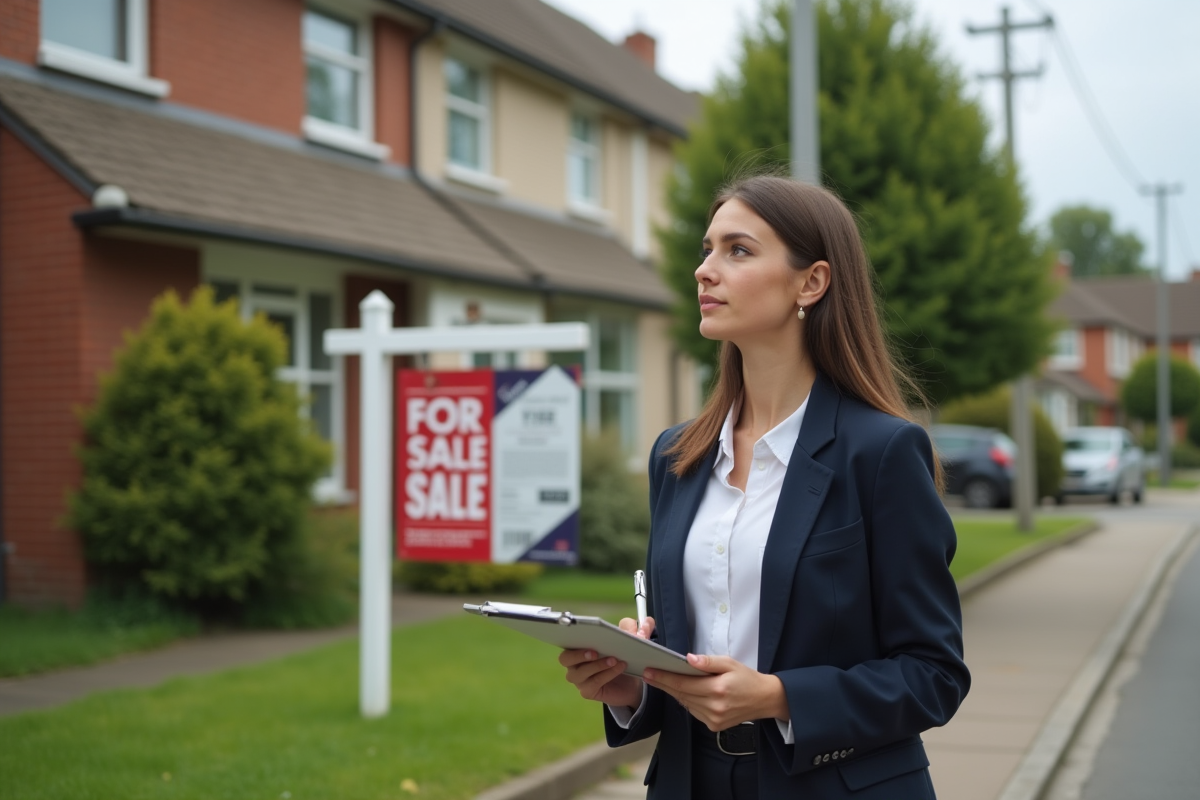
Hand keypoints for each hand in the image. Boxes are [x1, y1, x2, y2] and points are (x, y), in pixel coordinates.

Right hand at [558, 616, 654, 708]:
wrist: (631, 683)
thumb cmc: (623, 657)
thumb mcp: (630, 641)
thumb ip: (637, 630)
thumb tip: (647, 622)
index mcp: (578, 647)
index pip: (566, 641)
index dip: (570, 637)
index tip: (583, 632)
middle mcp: (574, 664)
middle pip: (565, 658)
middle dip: (579, 654)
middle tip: (595, 650)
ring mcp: (579, 679)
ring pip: (580, 672)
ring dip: (597, 665)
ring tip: (614, 659)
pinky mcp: (588, 691)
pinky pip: (593, 683)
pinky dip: (606, 675)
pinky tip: (618, 668)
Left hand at [642, 653, 787, 730]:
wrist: (764, 699)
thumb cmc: (747, 679)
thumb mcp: (730, 663)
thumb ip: (708, 662)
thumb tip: (688, 659)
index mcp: (717, 690)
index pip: (683, 684)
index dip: (664, 677)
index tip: (649, 671)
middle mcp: (714, 707)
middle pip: (681, 694)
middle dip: (664, 684)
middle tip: (648, 674)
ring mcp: (713, 719)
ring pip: (685, 704)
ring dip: (674, 692)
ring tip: (662, 680)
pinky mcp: (714, 726)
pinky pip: (693, 711)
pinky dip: (687, 701)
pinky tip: (683, 692)